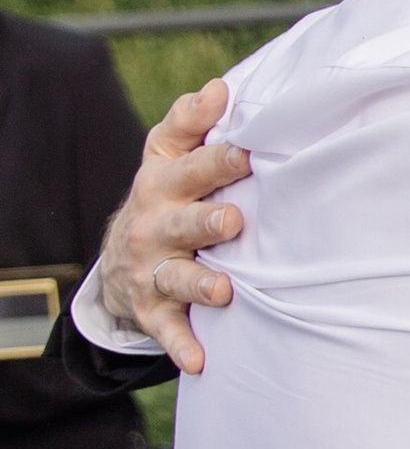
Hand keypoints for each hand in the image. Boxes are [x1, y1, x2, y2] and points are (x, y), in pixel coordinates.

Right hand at [97, 80, 249, 372]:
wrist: (122, 259)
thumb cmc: (166, 196)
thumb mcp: (165, 155)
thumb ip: (191, 122)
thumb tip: (220, 87)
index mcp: (163, 183)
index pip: (190, 166)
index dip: (218, 159)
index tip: (248, 151)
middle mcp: (155, 226)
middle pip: (183, 222)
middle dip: (206, 221)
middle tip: (234, 219)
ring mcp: (152, 270)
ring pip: (176, 277)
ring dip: (199, 284)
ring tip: (223, 289)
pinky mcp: (152, 310)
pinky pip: (168, 330)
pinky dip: (182, 346)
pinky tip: (201, 361)